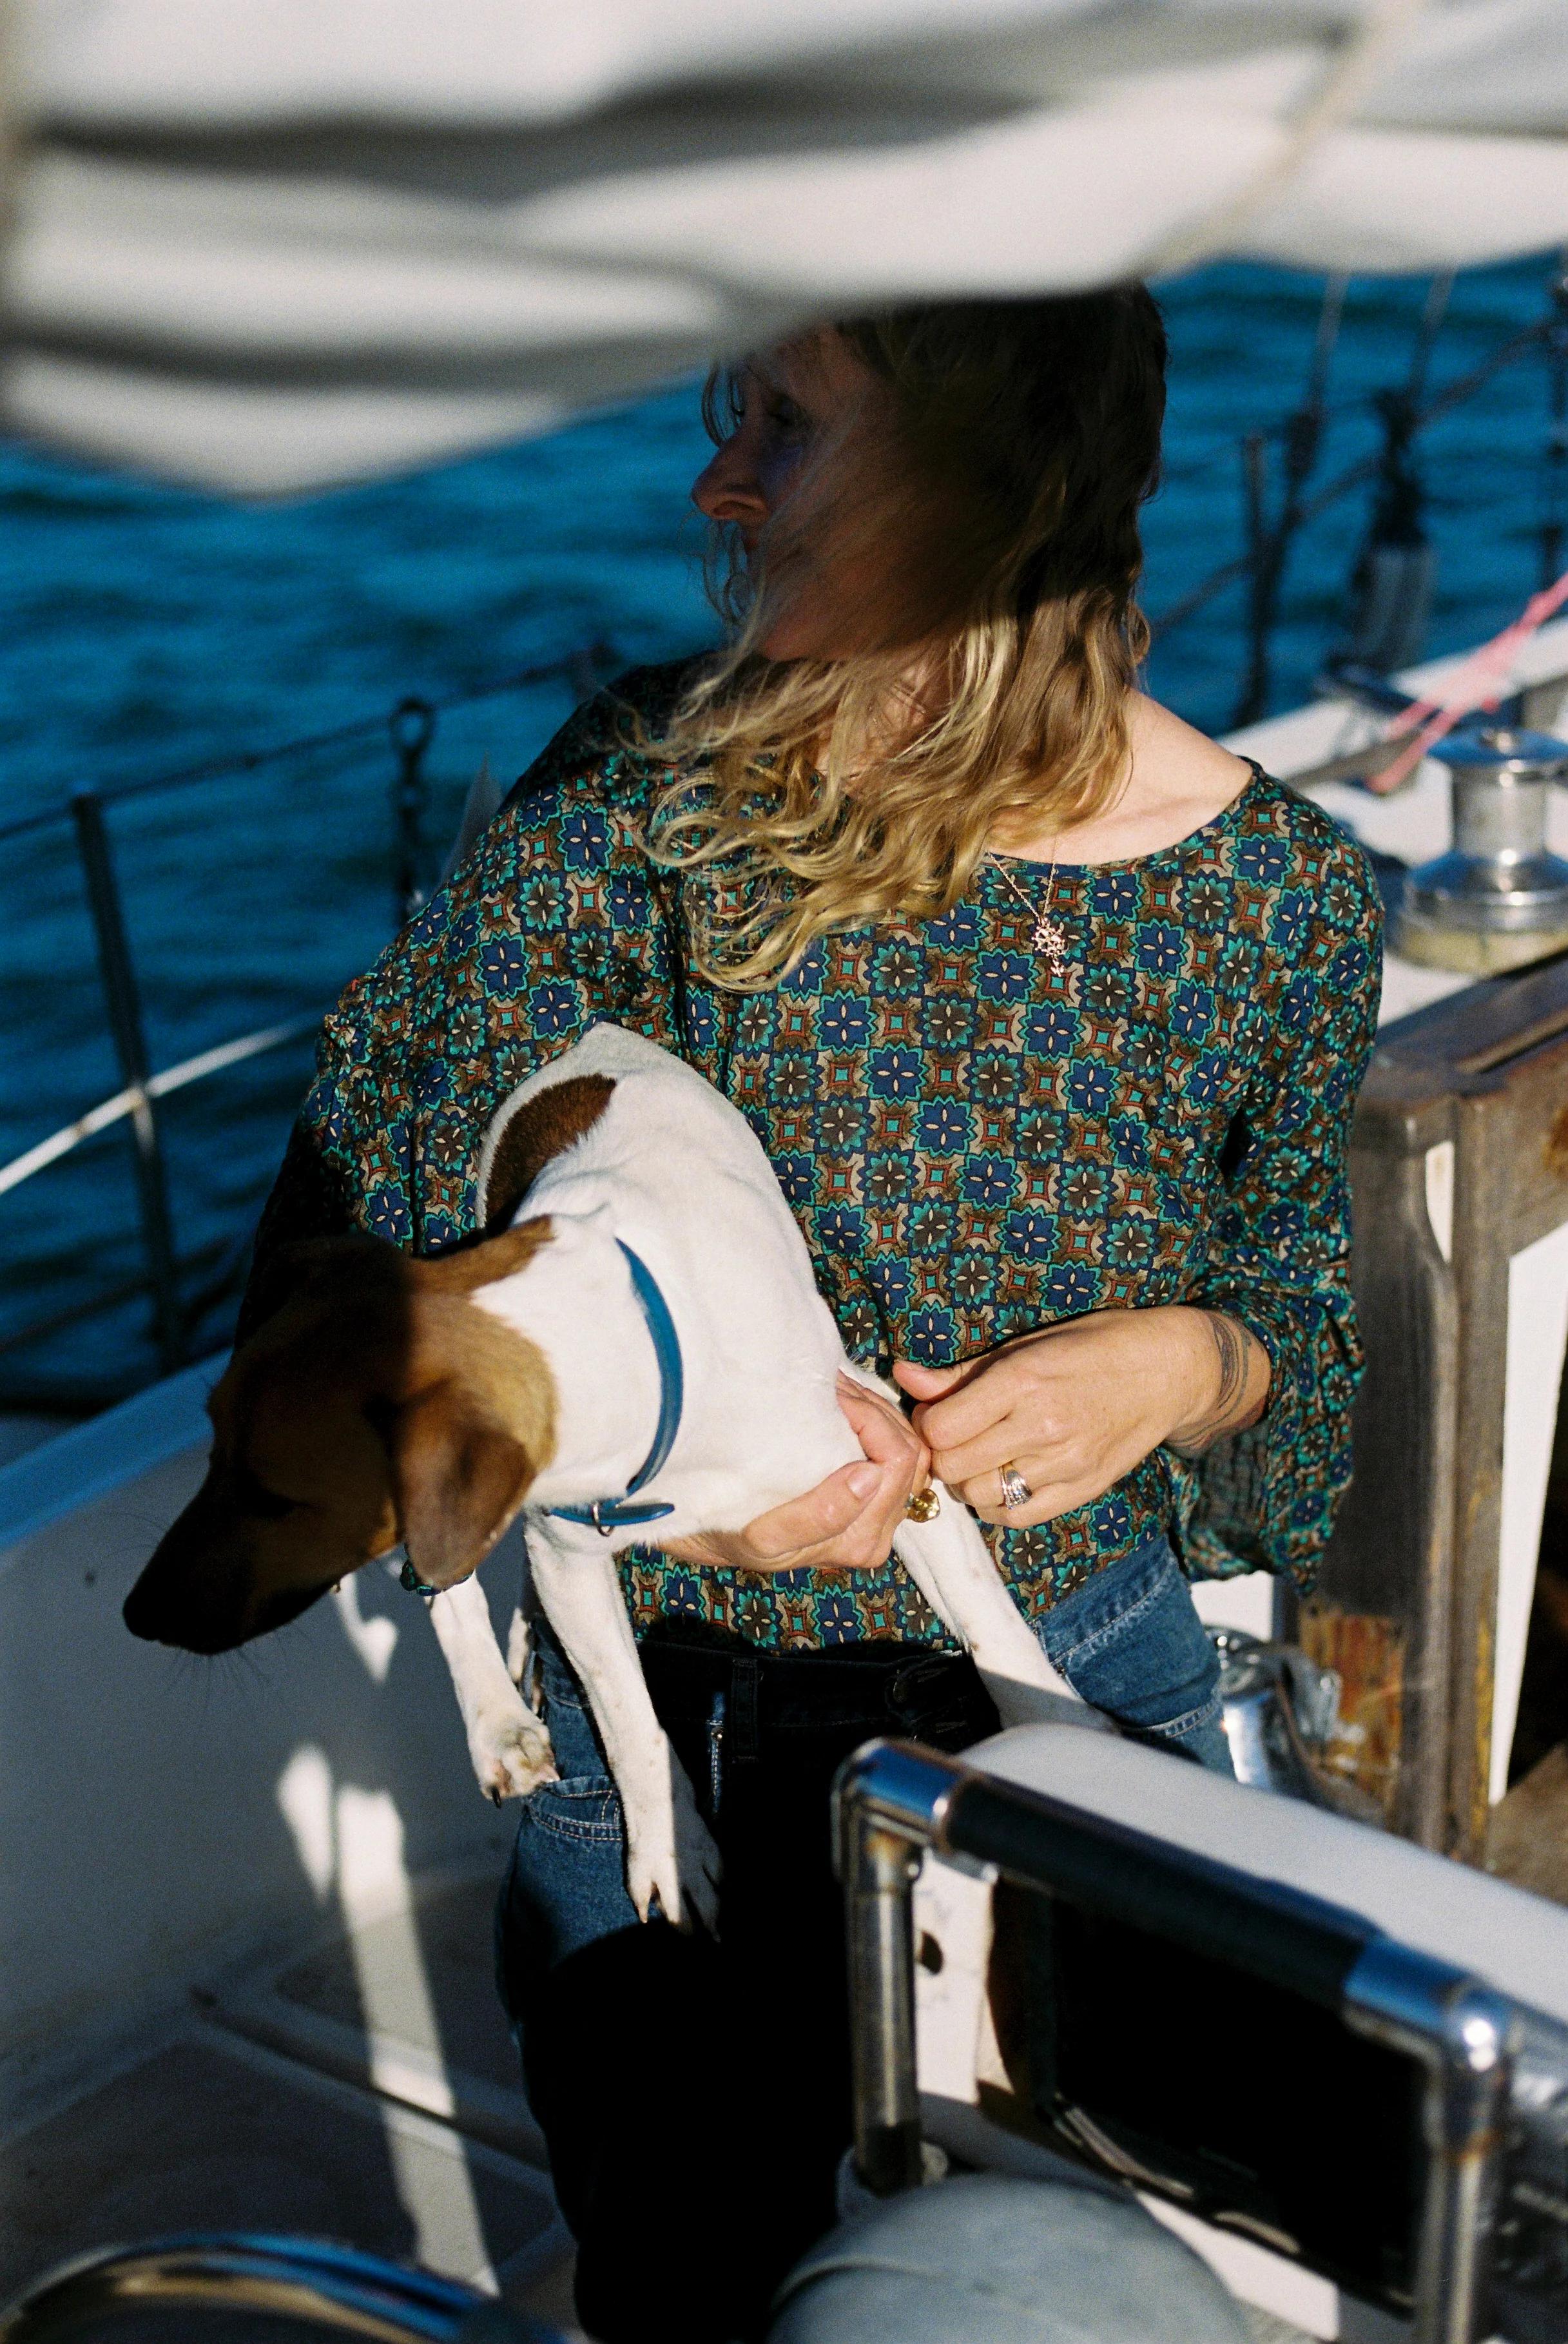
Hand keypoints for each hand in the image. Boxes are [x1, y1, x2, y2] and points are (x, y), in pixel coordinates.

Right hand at [661, 1375, 927, 1574]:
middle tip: (831, 1387)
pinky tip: (847, 1405)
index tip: (829, 1395)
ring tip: (835, 1392)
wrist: (722, 1531)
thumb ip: (819, 1514)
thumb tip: (869, 1476)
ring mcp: (883, 1513)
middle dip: (873, 1409)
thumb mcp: (765, 1534)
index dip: (868, 1417)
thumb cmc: (736, 1531)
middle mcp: (879, 1530)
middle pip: (908, 1451)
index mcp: (860, 1538)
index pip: (895, 1461)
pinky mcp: (878, 1495)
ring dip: (877, 1411)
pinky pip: (900, 1448)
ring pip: (909, 1446)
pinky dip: (879, 1420)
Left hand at [892, 1306, 1267, 1528]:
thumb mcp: (1026, 1346)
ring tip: (982, 1456)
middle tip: (957, 1436)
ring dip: (968, 1480)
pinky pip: (1015, 1516)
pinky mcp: (1082, 1490)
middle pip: (953, 1467)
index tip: (939, 1412)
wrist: (1168, 1370)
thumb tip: (903, 1376)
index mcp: (1023, 1381)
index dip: (928, 1423)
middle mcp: (1042, 1427)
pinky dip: (998, 1503)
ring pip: (978, 1496)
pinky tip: (1005, 1477)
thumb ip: (961, 1372)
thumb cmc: (1093, 1346)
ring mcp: (1065, 1464)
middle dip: (942, 1454)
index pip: (941, 1428)